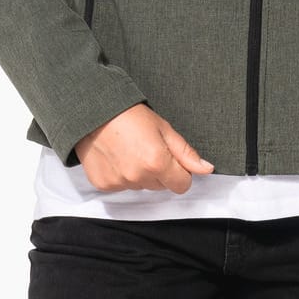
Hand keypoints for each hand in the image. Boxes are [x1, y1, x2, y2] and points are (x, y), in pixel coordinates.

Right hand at [75, 105, 214, 194]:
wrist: (92, 112)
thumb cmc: (128, 115)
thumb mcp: (163, 128)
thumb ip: (185, 153)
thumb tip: (206, 169)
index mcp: (157, 162)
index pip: (182, 185)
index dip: (180, 172)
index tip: (171, 160)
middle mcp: (138, 176)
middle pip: (161, 186)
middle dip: (159, 172)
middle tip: (146, 149)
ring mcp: (120, 182)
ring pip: (141, 187)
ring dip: (139, 174)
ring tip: (129, 151)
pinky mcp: (104, 184)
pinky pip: (121, 187)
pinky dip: (120, 175)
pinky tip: (116, 157)